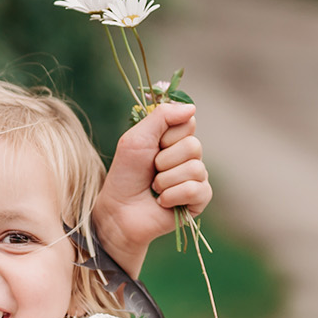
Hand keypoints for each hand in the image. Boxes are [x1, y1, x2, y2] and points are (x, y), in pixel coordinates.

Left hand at [93, 103, 210, 272]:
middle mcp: (189, 156)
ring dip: (165, 180)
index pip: (188, 122)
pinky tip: (162, 202)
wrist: (119, 210)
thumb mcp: (137, 138)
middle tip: (151, 170)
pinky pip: (196, 190)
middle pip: (193, 146)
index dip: (167, 135)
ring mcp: (196, 178)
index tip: (152, 146)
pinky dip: (173, 196)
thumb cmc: (125, 174)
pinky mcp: (199, 200)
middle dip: (164, 160)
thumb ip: (162, 117)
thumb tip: (192, 107)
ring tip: (154, 188)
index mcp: (176, 139)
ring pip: (194, 168)